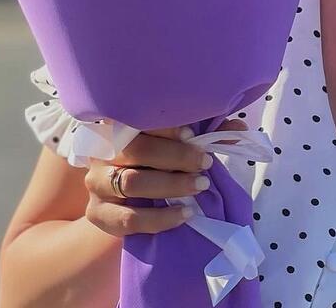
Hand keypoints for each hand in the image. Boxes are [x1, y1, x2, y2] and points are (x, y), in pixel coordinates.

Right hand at [84, 118, 248, 236]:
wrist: (122, 198)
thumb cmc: (153, 160)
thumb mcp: (175, 142)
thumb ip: (203, 132)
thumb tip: (238, 128)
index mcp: (118, 123)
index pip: (138, 118)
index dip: (166, 126)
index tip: (193, 133)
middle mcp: (102, 149)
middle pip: (136, 149)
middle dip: (175, 156)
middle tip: (205, 162)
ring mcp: (97, 182)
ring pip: (131, 182)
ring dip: (170, 184)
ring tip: (200, 186)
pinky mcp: (98, 213)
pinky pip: (129, 219)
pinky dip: (159, 218)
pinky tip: (184, 214)